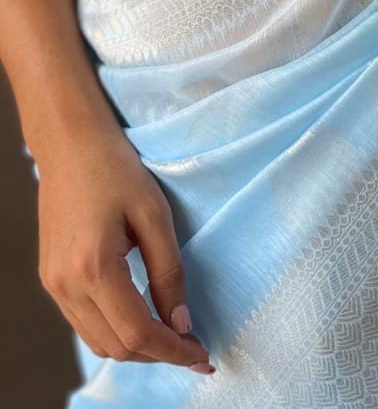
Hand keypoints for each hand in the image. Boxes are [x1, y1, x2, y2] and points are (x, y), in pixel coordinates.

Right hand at [35, 121, 215, 374]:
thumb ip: (169, 272)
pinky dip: (115, 331)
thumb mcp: (154, 214)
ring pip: (98, 342)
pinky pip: (84, 324)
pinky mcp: (51, 279)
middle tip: (194, 347)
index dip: (174, 350)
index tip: (203, 354)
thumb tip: (181, 322)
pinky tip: (142, 319)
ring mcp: (54, 285)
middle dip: (159, 354)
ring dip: (137, 347)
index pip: (138, 333)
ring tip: (173, 337)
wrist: (70, 144)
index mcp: (94, 268)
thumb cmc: (116, 169)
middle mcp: (66, 285)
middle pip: (117, 347)